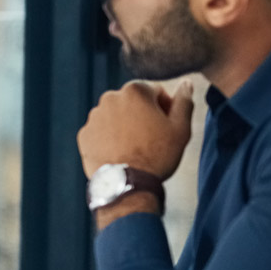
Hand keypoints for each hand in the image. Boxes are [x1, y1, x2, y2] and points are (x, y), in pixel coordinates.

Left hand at [77, 81, 194, 179]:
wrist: (127, 185)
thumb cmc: (156, 156)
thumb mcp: (180, 129)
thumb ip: (184, 102)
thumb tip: (186, 85)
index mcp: (134, 91)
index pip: (154, 91)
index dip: (165, 107)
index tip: (167, 125)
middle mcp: (110, 98)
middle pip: (133, 102)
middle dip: (143, 114)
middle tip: (152, 138)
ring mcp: (94, 117)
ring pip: (115, 116)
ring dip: (125, 125)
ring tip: (136, 147)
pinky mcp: (84, 135)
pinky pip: (100, 132)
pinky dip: (109, 138)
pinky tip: (120, 153)